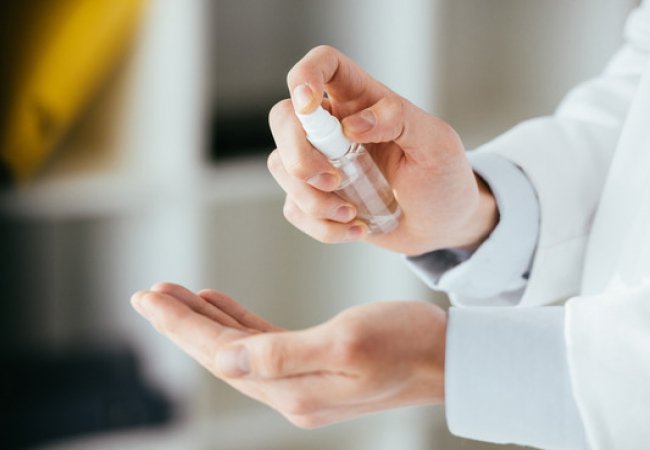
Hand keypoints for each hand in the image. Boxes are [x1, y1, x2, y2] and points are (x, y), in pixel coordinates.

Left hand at [132, 283, 445, 427]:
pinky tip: (220, 304)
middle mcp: (290, 390)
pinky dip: (236, 322)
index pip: (220, 354)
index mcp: (292, 389)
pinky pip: (262, 343)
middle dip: (183, 321)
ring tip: (175, 295)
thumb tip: (222, 360)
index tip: (149, 297)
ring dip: (205, 320)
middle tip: (149, 293)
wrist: (446, 356)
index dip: (181, 325)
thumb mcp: (345, 345)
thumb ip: (280, 357)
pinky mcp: (313, 363)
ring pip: (237, 347)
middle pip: (221, 352)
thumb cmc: (406, 343)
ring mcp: (301, 380)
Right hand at [268, 45, 497, 254]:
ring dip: (313, 199)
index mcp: (362, 100)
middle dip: (298, 155)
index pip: (323, 65)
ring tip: (353, 215)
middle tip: (334, 181)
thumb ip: (399, 120)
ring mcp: (321, 162)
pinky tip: (357, 228)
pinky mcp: (316, 197)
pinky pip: (295, 208)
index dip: (305, 76)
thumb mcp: (436, 143)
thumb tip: (353, 124)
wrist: (443, 224)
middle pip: (284, 119)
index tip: (308, 106)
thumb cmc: (442, 177)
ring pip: (282, 167)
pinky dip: (323, 226)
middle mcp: (333, 126)